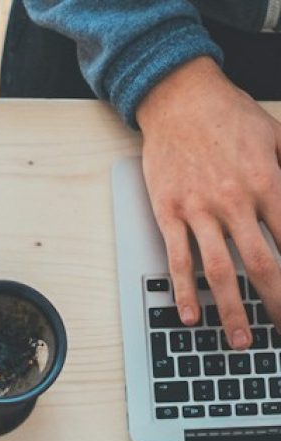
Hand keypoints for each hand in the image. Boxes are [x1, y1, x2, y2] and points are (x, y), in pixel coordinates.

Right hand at [138, 57, 280, 348]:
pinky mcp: (170, 214)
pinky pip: (179, 261)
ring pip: (220, 271)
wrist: (179, 99)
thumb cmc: (228, 116)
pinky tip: (191, 317)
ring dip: (231, 310)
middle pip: (261, 263)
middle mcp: (234, 200)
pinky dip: (185, 292)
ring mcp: (199, 210)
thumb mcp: (275, 136)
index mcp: (265, 180)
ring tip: (241, 340)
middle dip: (275, 302)